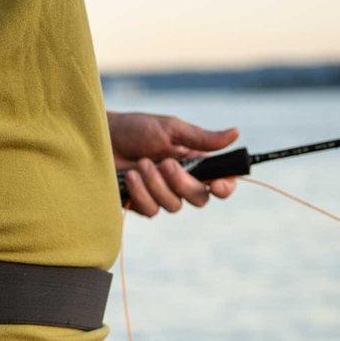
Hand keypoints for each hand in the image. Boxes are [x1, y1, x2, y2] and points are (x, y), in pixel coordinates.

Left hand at [108, 111, 239, 216]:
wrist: (104, 140)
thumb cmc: (137, 130)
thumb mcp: (171, 129)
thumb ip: (201, 138)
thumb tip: (235, 133)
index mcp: (196, 162)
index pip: (220, 182)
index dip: (225, 187)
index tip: (218, 185)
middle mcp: (182, 183)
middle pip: (199, 199)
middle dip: (183, 183)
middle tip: (166, 163)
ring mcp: (162, 196)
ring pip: (174, 206)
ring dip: (157, 184)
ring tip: (141, 163)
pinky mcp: (143, 206)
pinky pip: (152, 211)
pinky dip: (141, 193)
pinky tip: (130, 176)